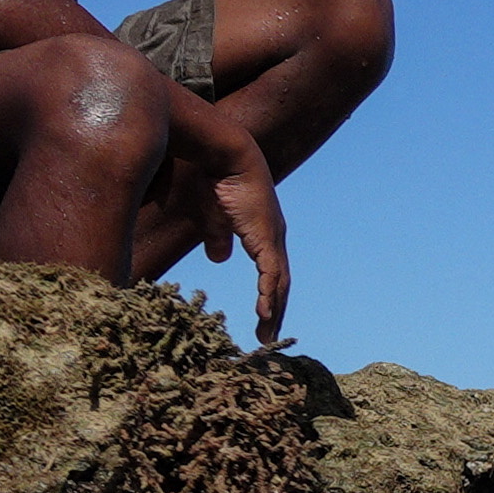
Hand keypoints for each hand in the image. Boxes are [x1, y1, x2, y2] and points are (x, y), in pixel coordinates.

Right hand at [158, 102, 291, 343]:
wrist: (223, 155)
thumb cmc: (215, 180)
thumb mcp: (213, 218)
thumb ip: (218, 238)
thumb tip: (219, 258)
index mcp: (263, 235)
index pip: (271, 273)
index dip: (269, 296)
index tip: (263, 318)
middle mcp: (274, 238)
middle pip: (280, 283)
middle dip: (276, 311)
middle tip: (269, 337)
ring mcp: (272, 237)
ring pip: (279, 283)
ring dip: (273, 310)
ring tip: (267, 335)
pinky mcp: (265, 236)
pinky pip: (270, 273)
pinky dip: (269, 295)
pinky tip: (265, 313)